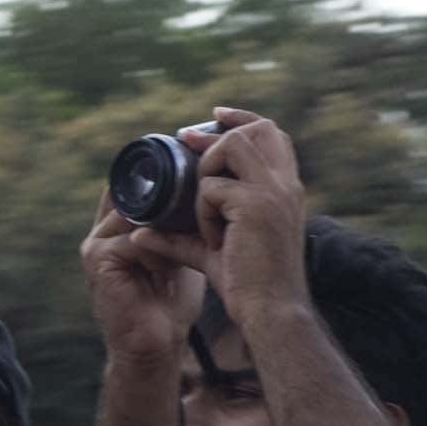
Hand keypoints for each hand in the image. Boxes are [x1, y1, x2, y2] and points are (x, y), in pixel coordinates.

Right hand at [82, 191, 207, 363]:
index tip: (192, 178)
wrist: (156, 344)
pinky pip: (133, 241)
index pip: (133, 187)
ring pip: (137, 216)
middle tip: (199, 211)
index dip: (160, 177)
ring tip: (183, 252)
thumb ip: (178, 224)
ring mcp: (95, 245)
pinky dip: (157, 254)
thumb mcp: (179, 253)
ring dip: (166, 231)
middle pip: (135, 196)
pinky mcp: (98, 261)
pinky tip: (166, 273)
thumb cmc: (170, 303)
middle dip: (170, 201)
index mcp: (118, 227)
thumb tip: (205, 190)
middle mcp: (102, 232)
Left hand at [191, 106, 309, 322]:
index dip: (241, 118)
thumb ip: (180, 237)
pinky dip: (202, 213)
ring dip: (207, 173)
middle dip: (218, 136)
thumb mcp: (212, 252)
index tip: (213, 115)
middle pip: (255, 128)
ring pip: (231, 147)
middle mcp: (286, 183)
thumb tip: (140, 232)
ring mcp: (274, 191)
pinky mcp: (256, 204)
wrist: (271, 310)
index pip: (271, 133)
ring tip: (206, 213)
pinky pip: (211, 189)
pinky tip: (214, 240)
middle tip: (186, 144)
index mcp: (285, 188)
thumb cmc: (248, 284)